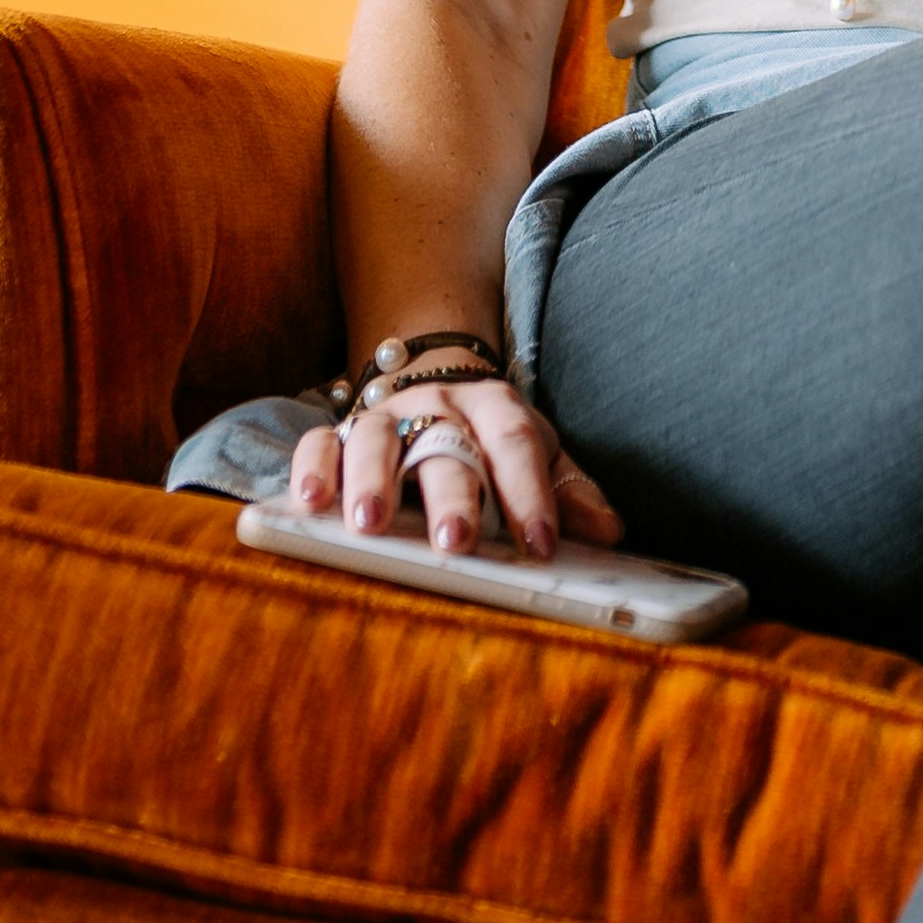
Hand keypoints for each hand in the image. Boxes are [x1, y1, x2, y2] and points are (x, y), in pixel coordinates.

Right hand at [290, 377, 624, 561]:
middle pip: (447, 446)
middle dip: (453, 496)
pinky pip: (317, 441)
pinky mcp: (339, 431)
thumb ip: (569, 488)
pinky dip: (313, 468)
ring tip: (369, 523)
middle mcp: (438, 406)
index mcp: (494, 407)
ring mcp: (386, 415)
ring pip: (377, 437)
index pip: (517, 442)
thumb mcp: (536, 452)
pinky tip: (311, 502)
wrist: (434, 377)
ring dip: (372, 478)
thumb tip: (612, 532)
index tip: (542, 545)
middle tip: (456, 542)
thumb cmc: (488, 436)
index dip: (531, 493)